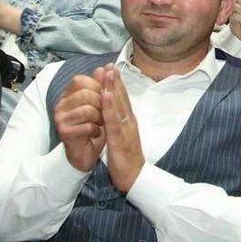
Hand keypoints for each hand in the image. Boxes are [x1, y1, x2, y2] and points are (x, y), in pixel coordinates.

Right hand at [54, 68, 105, 172]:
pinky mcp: (64, 133)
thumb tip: (105, 67)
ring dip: (100, 118)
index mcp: (68, 95)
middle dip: (101, 103)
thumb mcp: (100, 103)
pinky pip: (87, 126)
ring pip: (87, 109)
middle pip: (85, 94)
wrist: (87, 152)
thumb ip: (102, 85)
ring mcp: (60, 119)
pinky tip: (96, 133)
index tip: (105, 96)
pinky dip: (97, 130)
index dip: (97, 86)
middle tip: (104, 114)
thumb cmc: (94, 127)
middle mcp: (61, 105)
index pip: (80, 80)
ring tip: (100, 124)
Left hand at [101, 65, 144, 194]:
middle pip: (121, 98)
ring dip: (113, 87)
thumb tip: (113, 112)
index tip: (111, 69)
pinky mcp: (120, 138)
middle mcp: (129, 121)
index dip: (117, 83)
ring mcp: (126, 129)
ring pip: (118, 105)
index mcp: (129, 121)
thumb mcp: (123, 137)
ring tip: (108, 72)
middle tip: (110, 64)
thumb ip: (118, 124)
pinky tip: (104, 95)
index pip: (123, 99)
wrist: (135, 177)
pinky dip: (109, 106)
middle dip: (115, 80)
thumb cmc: (128, 159)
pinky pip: (113, 120)